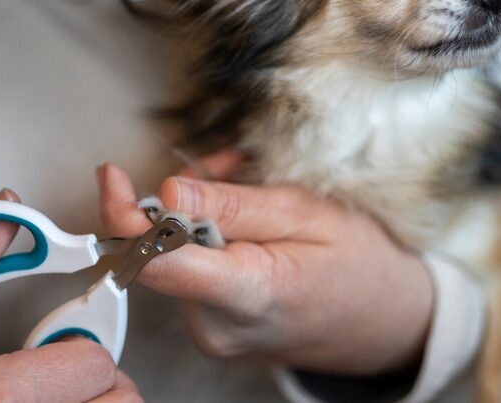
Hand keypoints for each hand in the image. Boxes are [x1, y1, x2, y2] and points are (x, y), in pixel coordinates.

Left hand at [96, 154, 433, 375]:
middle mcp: (217, 326)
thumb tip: (167, 192)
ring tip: (249, 190)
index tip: (112, 175)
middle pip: (161, 252)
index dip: (124, 216)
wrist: (387, 321)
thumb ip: (234, 206)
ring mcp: (213, 334)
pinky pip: (188, 272)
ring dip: (197, 215)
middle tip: (228, 166)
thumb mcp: (308, 214)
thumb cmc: (361, 264)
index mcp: (248, 295)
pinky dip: (205, 238)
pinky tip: (244, 221)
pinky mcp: (212, 330)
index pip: (158, 262)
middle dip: (180, 199)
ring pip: (173, 257)